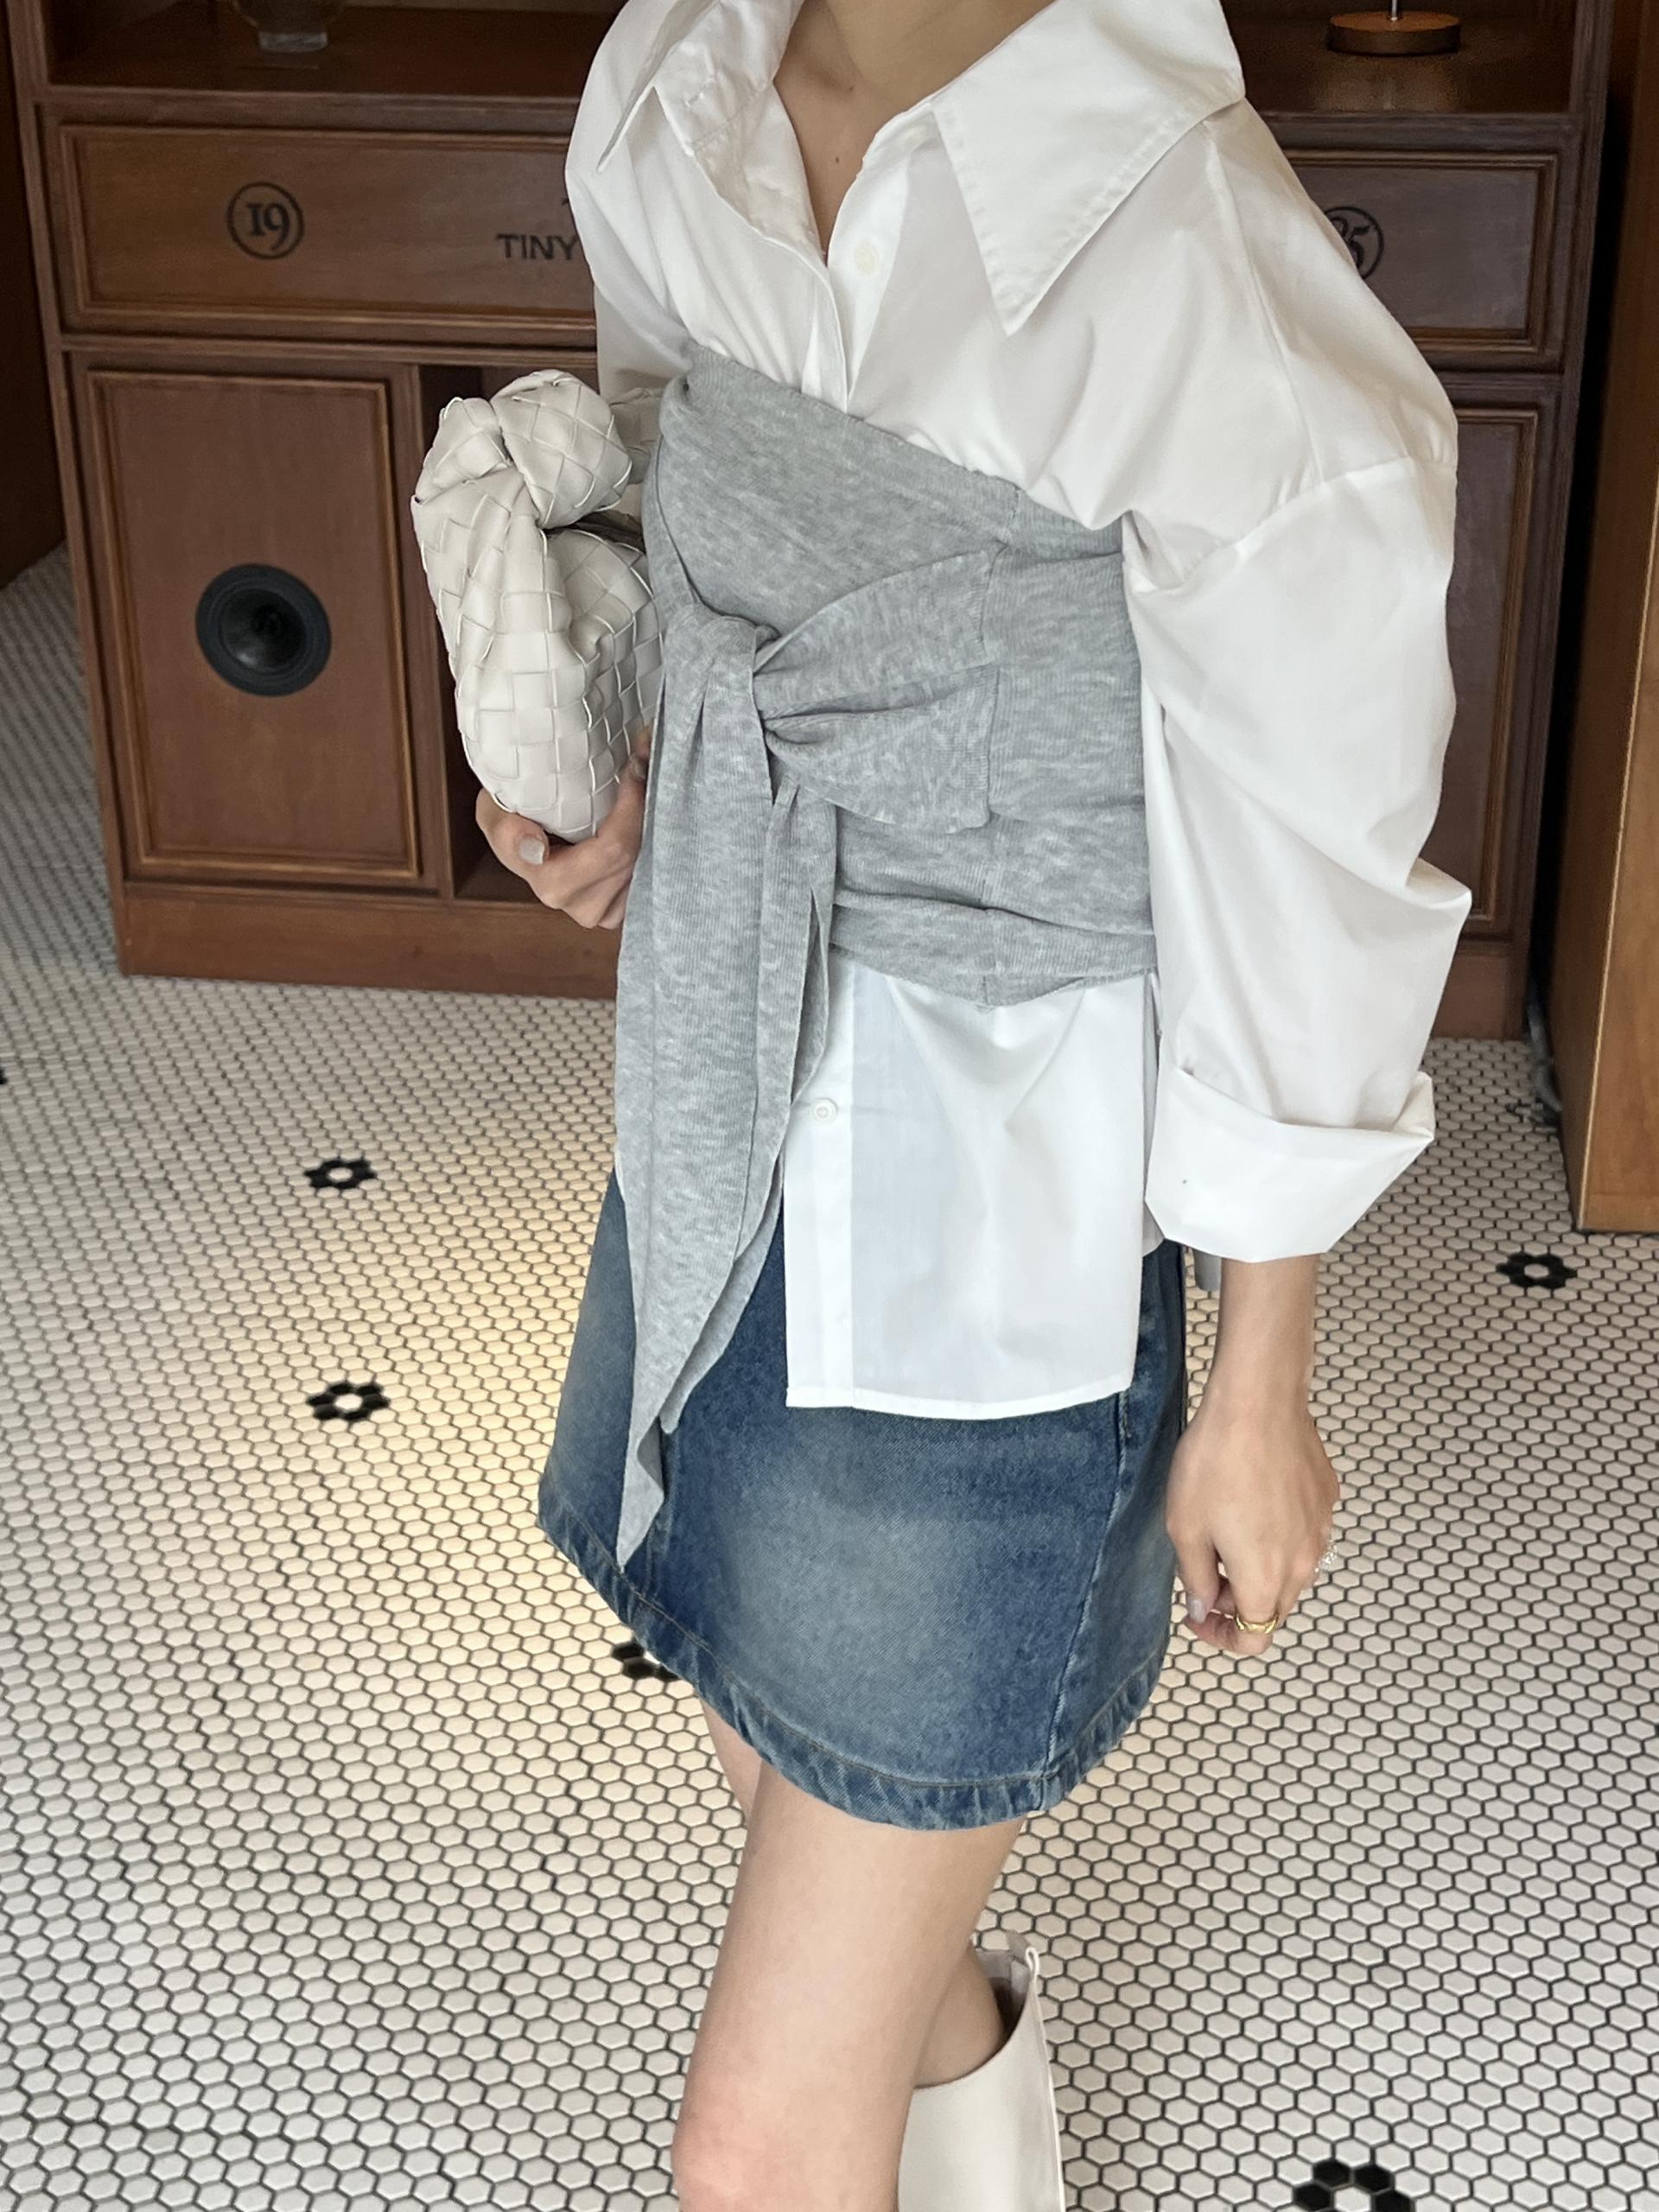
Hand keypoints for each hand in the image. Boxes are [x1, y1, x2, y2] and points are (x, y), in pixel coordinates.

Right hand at [475, 724, 651, 928]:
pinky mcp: (629, 907)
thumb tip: (535, 846)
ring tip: (648, 775)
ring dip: (654, 817)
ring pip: (650, 861)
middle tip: (648, 754)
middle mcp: (586, 907)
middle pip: (637, 852)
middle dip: (646, 802)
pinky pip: (656, 870)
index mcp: (555, 887)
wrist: (526, 836)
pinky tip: (649, 809)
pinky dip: (656, 835)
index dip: (631, 806)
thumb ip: (505, 831)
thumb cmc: (512, 819)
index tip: (635, 763)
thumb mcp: (494, 814)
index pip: (612, 848)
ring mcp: (611, 911)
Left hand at [1165, 1253, 1338, 1656]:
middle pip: (1274, 1607)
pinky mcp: (1327, 1498)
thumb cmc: (1215, 1464)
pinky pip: (1303, 1532)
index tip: (1198, 1615)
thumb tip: (1203, 1608)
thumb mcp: (1186, 1528)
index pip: (1253, 1639)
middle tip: (1204, 1570)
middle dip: (1238, 1602)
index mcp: (1266, 1580)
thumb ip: (1195, 1579)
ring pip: (1291, 1570)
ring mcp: (1322, 1530)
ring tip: (1226, 1529)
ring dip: (1260, 1568)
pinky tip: (1253, 1498)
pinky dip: (1279, 1533)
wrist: (1258, 1403)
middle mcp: (1304, 1564)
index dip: (1222, 1638)